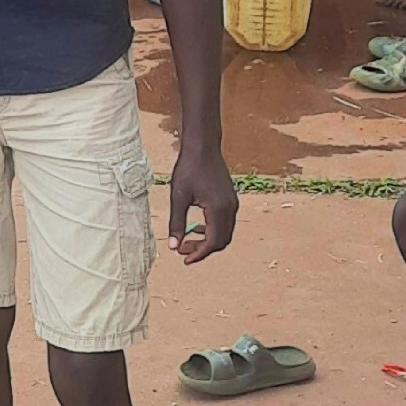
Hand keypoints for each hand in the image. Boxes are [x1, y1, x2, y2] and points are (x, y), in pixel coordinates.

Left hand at [168, 141, 238, 263]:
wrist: (202, 146)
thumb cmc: (189, 168)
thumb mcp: (178, 197)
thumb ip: (176, 223)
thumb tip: (173, 246)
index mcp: (218, 209)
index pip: (213, 242)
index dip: (199, 254)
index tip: (184, 259)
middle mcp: (230, 209)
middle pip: (221, 241)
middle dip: (202, 249)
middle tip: (182, 251)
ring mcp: (232, 204)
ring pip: (224, 233)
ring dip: (207, 241)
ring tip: (186, 241)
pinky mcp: (230, 199)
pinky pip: (224, 223)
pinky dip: (211, 230)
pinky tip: (195, 227)